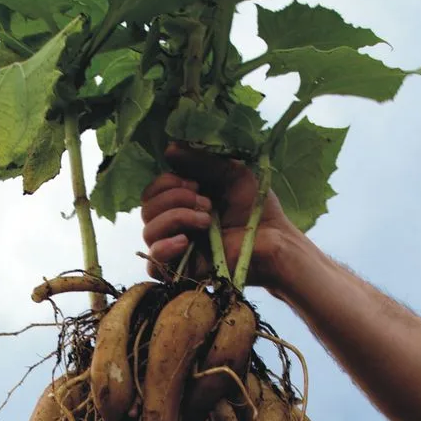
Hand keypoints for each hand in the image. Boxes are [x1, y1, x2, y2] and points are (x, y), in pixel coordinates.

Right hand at [140, 143, 297, 286]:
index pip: (152, 191)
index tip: (197, 183)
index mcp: (182, 201)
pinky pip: (153, 264)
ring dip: (175, 218)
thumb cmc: (256, 206)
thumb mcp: (231, 172)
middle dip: (174, 199)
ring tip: (207, 221)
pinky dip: (163, 248)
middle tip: (207, 203)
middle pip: (146, 209)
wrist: (274, 239)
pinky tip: (185, 241)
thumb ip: (201, 160)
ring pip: (148, 232)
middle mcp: (175, 224)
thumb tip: (169, 149)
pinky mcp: (182, 271)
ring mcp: (177, 248)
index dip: (167, 183)